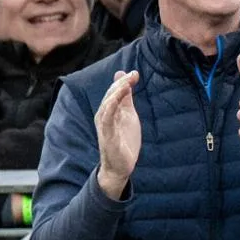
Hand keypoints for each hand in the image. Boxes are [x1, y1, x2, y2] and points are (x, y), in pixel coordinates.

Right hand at [95, 70, 140, 199]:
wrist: (120, 166)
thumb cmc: (123, 140)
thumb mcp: (128, 115)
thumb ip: (126, 99)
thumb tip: (126, 79)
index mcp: (109, 111)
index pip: (114, 92)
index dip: (123, 82)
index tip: (135, 73)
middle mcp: (104, 116)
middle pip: (110, 96)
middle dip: (121, 84)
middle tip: (133, 74)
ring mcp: (104, 126)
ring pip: (107, 105)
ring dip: (116, 93)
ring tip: (127, 83)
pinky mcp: (107, 136)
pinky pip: (106, 120)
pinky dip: (111, 109)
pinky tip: (117, 100)